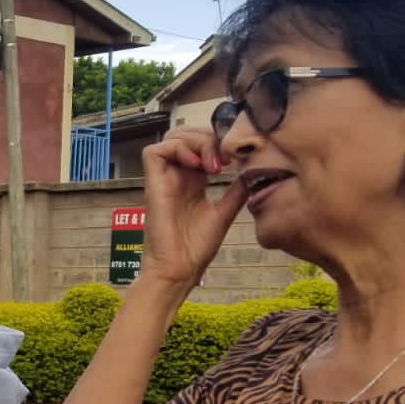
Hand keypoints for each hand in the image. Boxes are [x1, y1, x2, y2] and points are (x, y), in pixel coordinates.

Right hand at [139, 129, 248, 288]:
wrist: (179, 269)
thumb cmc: (196, 248)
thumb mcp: (224, 212)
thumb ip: (235, 191)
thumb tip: (252, 171)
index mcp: (192, 181)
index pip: (201, 145)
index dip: (218, 142)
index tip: (236, 159)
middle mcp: (176, 176)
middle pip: (186, 134)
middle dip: (209, 137)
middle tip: (225, 160)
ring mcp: (163, 179)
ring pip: (171, 137)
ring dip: (195, 142)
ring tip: (212, 165)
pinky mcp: (152, 184)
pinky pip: (154, 151)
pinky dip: (177, 149)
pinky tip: (196, 166)